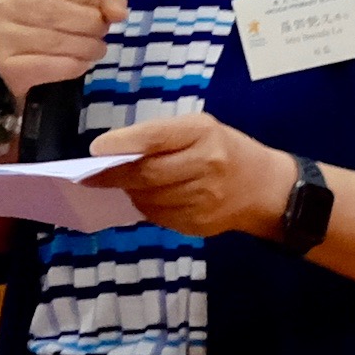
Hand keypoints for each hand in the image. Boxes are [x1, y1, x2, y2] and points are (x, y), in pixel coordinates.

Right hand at [0, 0, 116, 109]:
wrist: (30, 61)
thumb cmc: (57, 21)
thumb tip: (118, 12)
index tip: (98, 6)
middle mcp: (5, 2)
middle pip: (52, 9)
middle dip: (88, 22)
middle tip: (102, 31)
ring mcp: (2, 35)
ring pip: (51, 40)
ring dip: (85, 46)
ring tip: (97, 49)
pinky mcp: (6, 65)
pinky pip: (46, 66)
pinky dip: (72, 66)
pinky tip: (82, 64)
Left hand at [107, 103, 293, 236]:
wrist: (265, 189)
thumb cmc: (225, 149)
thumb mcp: (200, 129)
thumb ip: (162, 136)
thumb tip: (115, 150)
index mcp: (203, 134)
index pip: (156, 138)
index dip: (123, 143)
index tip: (95, 149)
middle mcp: (206, 167)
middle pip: (148, 174)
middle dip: (114, 175)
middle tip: (89, 176)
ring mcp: (204, 200)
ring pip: (150, 199)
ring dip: (129, 192)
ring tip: (124, 184)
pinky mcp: (200, 225)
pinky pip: (160, 218)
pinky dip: (146, 208)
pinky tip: (148, 198)